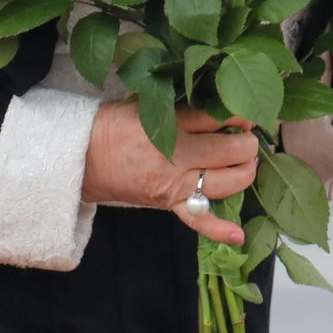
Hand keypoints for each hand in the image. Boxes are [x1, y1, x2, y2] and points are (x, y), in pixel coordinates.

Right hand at [80, 101, 255, 243]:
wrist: (85, 156)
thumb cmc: (118, 124)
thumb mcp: (150, 102)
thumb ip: (183, 102)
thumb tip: (219, 97)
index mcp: (172, 124)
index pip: (218, 117)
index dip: (239, 115)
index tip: (244, 114)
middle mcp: (178, 156)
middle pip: (229, 151)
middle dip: (247, 143)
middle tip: (247, 137)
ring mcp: (174, 184)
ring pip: (224, 183)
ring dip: (244, 173)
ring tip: (246, 162)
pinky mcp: (168, 204)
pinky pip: (196, 220)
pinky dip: (217, 230)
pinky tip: (238, 235)